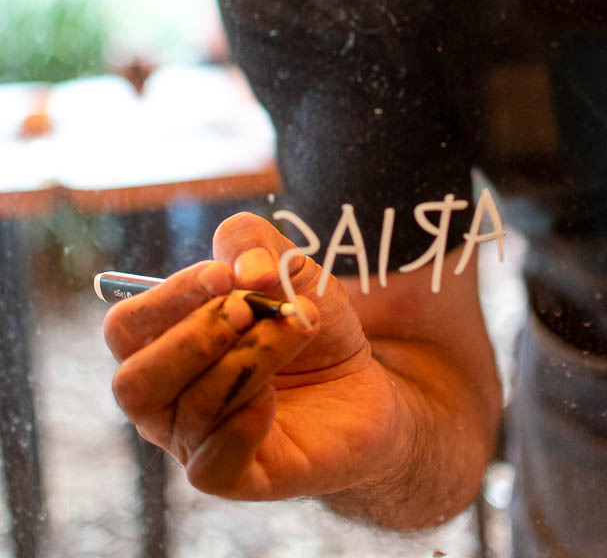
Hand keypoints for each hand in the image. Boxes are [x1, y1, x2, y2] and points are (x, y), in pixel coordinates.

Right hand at [104, 213, 398, 501]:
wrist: (365, 378)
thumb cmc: (305, 321)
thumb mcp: (286, 264)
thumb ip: (252, 244)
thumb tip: (244, 271)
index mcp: (161, 344)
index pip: (126, 328)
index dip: (170, 296)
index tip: (225, 274)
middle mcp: (165, 401)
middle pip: (133, 383)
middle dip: (199, 335)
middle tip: (255, 307)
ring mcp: (195, 444)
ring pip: (194, 409)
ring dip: (254, 356)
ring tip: (299, 327)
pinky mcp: (236, 478)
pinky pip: (213, 466)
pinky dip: (246, 422)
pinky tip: (276, 395)